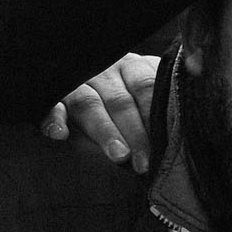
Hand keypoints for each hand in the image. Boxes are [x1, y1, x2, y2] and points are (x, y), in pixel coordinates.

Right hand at [42, 53, 159, 172]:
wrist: (85, 111)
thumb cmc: (131, 119)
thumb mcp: (147, 111)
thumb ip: (160, 118)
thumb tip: (180, 141)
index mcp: (132, 69)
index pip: (145, 86)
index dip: (154, 115)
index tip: (165, 145)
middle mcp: (104, 71)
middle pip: (120, 100)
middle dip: (134, 132)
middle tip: (144, 162)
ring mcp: (77, 83)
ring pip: (88, 104)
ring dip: (104, 131)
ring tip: (119, 155)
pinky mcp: (53, 99)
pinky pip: (51, 106)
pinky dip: (54, 119)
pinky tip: (60, 134)